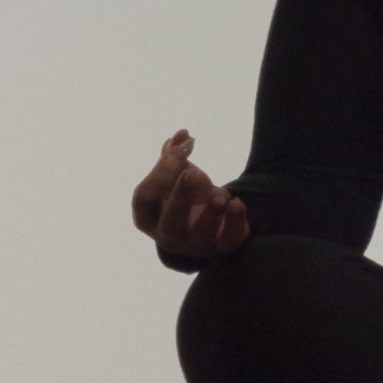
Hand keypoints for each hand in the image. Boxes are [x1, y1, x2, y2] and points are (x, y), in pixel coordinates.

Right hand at [132, 129, 249, 261]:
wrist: (206, 225)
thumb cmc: (183, 195)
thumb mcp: (175, 175)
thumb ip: (175, 155)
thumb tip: (182, 134)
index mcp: (148, 216)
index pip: (145, 197)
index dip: (161, 172)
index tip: (180, 149)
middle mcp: (169, 236)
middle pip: (170, 222)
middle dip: (182, 197)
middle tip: (194, 174)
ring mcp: (196, 245)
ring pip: (202, 236)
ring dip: (212, 212)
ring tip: (221, 193)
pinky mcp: (222, 248)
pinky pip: (229, 241)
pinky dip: (235, 223)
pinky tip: (237, 203)